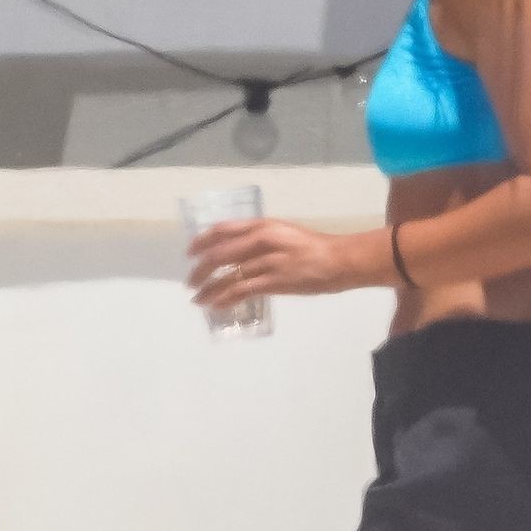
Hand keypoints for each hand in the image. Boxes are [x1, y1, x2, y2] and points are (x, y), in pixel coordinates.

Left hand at [185, 219, 347, 305]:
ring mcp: (266, 261)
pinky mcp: (274, 281)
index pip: (222, 230)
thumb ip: (262, 239)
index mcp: (262, 225)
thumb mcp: (284, 233)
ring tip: (198, 298)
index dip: (201, 241)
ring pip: (226, 275)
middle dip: (199, 270)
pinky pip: (241, 290)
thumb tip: (240, 253)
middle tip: (191, 282)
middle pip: (218, 254)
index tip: (191, 253)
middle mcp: (261, 240)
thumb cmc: (315, 247)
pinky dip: (224, 298)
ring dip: (208, 289)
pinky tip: (216, 305)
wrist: (339, 260)